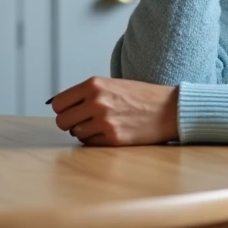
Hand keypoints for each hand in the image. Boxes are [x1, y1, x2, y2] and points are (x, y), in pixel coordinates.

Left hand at [50, 77, 178, 145]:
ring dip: (85, 132)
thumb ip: (87, 94)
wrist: (169, 109)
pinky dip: (97, 140)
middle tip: (84, 122)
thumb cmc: (140, 97)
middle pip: (62, 121)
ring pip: (75, 133)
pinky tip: (111, 132)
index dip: (63, 109)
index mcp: (94, 84)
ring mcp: (104, 121)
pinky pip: (90, 143)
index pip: (58, 103)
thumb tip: (60, 108)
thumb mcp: (111, 85)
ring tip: (102, 125)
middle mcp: (96, 101)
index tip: (71, 112)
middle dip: (70, 123)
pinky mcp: (113, 138)